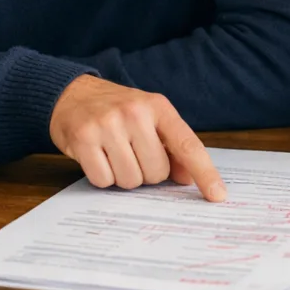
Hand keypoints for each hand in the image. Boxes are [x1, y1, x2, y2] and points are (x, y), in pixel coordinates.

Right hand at [50, 75, 225, 200]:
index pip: (188, 145)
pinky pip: (103, 180)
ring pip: (131, 180)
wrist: (72, 93)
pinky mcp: (83, 139)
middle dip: (147, 172)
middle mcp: (135, 113)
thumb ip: (172, 147)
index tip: (218, 195)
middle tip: (132, 153)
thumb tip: (188, 178)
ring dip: (124, 176)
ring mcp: (108, 125)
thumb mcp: (149, 119)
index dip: (205, 173)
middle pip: (156, 172)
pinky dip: (102, 176)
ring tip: (113, 153)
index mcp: (158, 107)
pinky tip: (97, 157)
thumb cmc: (117, 110)